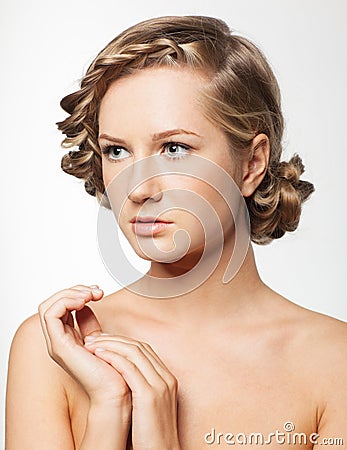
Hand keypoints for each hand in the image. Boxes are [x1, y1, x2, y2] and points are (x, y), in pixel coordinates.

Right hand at [38, 285, 130, 409]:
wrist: (116, 390)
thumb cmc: (112, 368)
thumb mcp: (99, 337)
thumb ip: (89, 322)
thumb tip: (87, 303)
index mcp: (66, 338)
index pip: (60, 307)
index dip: (77, 293)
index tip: (98, 292)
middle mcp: (58, 341)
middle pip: (51, 304)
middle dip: (74, 291)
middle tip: (96, 291)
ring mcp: (56, 344)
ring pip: (48, 306)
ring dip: (70, 294)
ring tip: (91, 295)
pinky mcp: (59, 346)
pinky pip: (51, 314)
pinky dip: (66, 301)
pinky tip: (85, 301)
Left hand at [84, 334, 180, 449]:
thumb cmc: (150, 436)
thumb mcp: (148, 406)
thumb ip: (140, 387)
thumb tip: (119, 376)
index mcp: (167, 378)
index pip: (144, 349)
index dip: (121, 342)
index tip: (102, 341)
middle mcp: (166, 378)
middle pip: (139, 347)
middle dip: (114, 339)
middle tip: (93, 338)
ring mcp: (160, 385)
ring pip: (134, 352)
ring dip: (110, 344)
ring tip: (91, 344)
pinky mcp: (150, 395)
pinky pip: (129, 367)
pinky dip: (113, 357)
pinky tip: (98, 355)